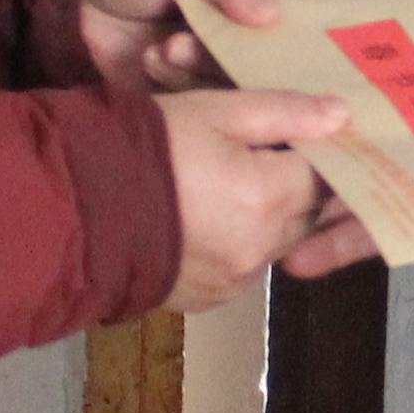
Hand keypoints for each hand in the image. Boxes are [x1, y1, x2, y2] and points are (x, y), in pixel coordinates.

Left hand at [83, 0, 296, 91]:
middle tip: (200, 45)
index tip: (308, 63)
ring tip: (167, 46)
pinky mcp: (190, 97)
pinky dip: (177, 87)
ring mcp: (221, 70)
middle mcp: (253, 37)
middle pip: (280, 68)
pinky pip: (202, 108)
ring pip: (239, 91)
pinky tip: (151, 59)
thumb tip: (270, 15)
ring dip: (202, 71)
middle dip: (244, 64)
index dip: (315, 45)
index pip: (309, 22)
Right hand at [158, 86, 348, 312]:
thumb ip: (283, 111)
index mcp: (267, 198)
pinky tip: (206, 219)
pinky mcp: (208, 300)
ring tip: (227, 184)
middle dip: (294, 185)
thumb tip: (343, 115)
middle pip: (305, 214)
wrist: (70, 208)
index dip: (315, 152)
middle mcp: (260, 249)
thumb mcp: (213, 112)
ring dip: (267, 217)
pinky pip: (243, 269)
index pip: (323, 176)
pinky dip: (238, 244)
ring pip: (276, 244)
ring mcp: (234, 281)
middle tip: (263, 154)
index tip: (298, 135)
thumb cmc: (143, 147)